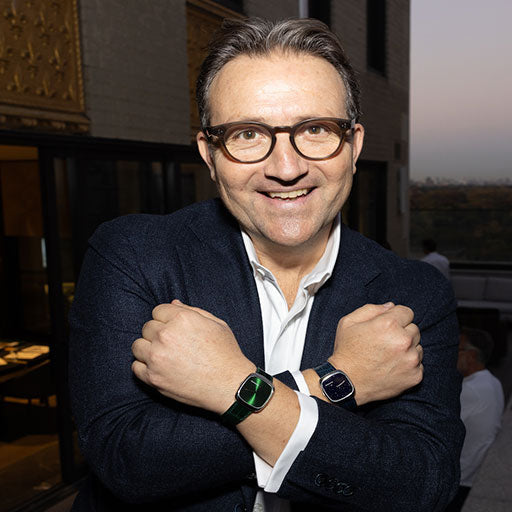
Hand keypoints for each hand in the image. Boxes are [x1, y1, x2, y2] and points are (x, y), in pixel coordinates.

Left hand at [131, 300, 253, 413]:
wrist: (230, 385)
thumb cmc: (226, 353)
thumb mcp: (216, 324)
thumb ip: (192, 311)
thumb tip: (173, 304)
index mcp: (182, 318)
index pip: (158, 310)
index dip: (166, 319)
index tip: (174, 328)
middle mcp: (166, 335)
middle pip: (147, 327)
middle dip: (158, 333)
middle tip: (173, 344)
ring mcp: (157, 357)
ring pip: (138, 345)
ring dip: (148, 348)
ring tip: (164, 355)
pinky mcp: (153, 378)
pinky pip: (136, 367)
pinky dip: (145, 367)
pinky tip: (159, 368)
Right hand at [329, 303, 422, 404]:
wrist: (347, 382)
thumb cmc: (346, 351)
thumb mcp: (349, 322)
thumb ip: (371, 309)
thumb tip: (390, 306)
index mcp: (389, 324)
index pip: (407, 312)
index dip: (395, 317)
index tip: (386, 326)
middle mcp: (404, 340)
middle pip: (414, 329)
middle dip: (402, 332)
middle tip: (385, 342)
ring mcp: (411, 360)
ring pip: (418, 346)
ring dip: (407, 349)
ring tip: (388, 356)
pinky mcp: (415, 376)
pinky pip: (418, 364)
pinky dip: (408, 365)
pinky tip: (392, 367)